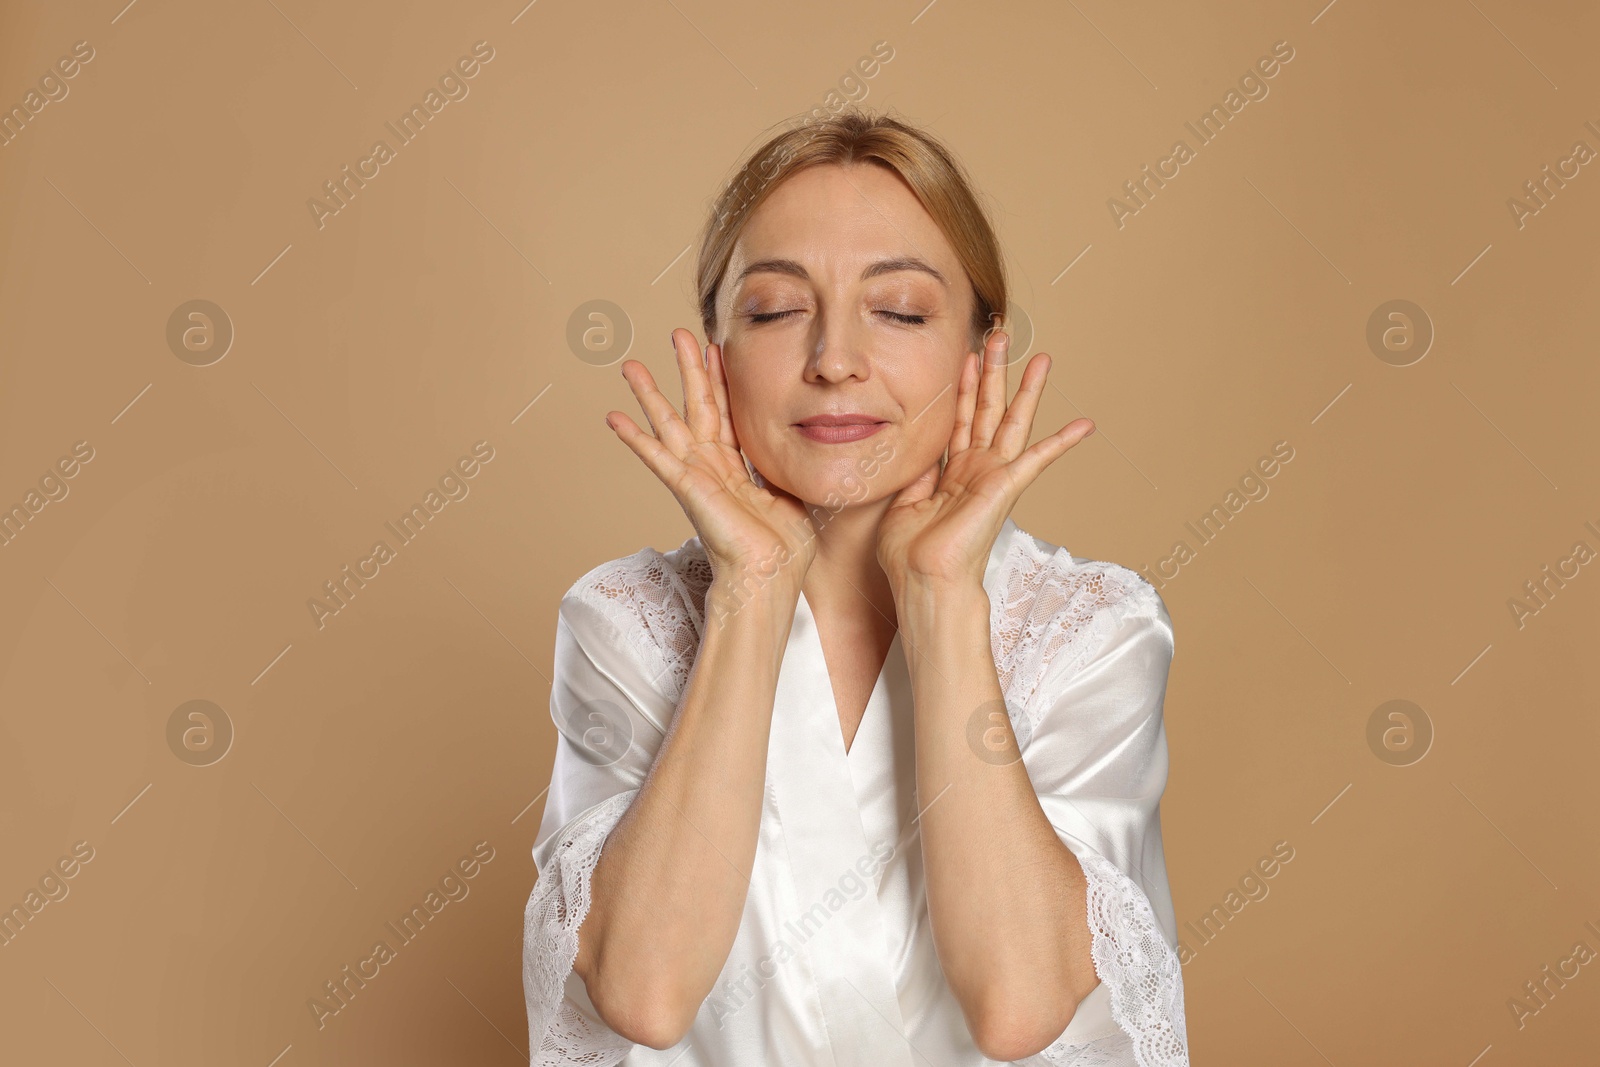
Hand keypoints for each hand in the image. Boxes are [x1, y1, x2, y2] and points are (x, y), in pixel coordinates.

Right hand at [605, 328, 818, 588]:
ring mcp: (696, 477)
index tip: (715, 347)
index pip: (726, 413)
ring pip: (670, 425)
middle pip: (697, 407)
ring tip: (630, 365)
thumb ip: (782, 469)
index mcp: (736, 469)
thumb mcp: (791, 495)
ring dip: (650, 394)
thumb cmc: (783, 550)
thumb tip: (800, 448)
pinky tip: (613, 417)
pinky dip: (635, 437)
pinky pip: (657, 457)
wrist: (771, 578)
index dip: (721, 379)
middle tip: (678, 333)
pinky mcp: (687, 488)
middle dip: (688, 369)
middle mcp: (711, 468)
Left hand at [876, 330, 1095, 590]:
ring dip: (1027, 388)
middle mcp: (976, 470)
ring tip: (1042, 356)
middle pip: (987, 409)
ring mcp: (993, 477)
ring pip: (1012, 421)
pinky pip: (1038, 458)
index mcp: (952, 474)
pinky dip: (1062, 441)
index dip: (962, 387)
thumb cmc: (909, 554)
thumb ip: (916, 475)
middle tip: (1001, 335)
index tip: (966, 355)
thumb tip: (919, 452)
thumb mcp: (903, 503)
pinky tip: (1084, 424)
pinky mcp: (1006, 487)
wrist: (923, 579)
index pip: (959, 419)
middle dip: (994, 371)